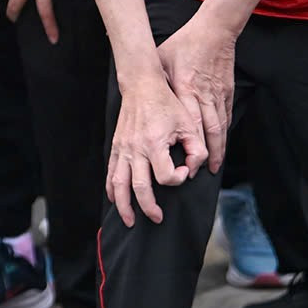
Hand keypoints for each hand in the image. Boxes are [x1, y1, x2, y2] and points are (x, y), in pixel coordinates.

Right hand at [107, 65, 203, 225]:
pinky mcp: (116, 147)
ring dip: (124, 206)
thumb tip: (192, 170)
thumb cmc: (166, 103)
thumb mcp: (188, 123)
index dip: (179, 179)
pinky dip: (111, 189)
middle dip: (148, 207)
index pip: (166, 176)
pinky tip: (115, 200)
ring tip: (130, 221)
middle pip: (139, 188)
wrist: (142, 86)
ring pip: (119, 185)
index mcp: (154, 143)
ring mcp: (123, 149)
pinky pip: (110, 173)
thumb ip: (196, 149)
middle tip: (158, 218)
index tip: (185, 171)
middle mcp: (135, 149)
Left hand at [155, 14, 236, 172]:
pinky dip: (225, 132)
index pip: (190, 123)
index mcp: (185, 88)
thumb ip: (154, 78)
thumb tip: (136, 90)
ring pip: (220, 126)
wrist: (214, 31)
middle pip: (209, 131)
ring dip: (218, 148)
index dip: (190, 145)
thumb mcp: (162, 59)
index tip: (187, 160)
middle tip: (204, 172)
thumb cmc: (184, 44)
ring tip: (214, 165)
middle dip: (208, 154)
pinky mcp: (227, 91)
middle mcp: (203, 94)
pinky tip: (221, 144)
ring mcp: (217, 94)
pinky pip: (226, 116)